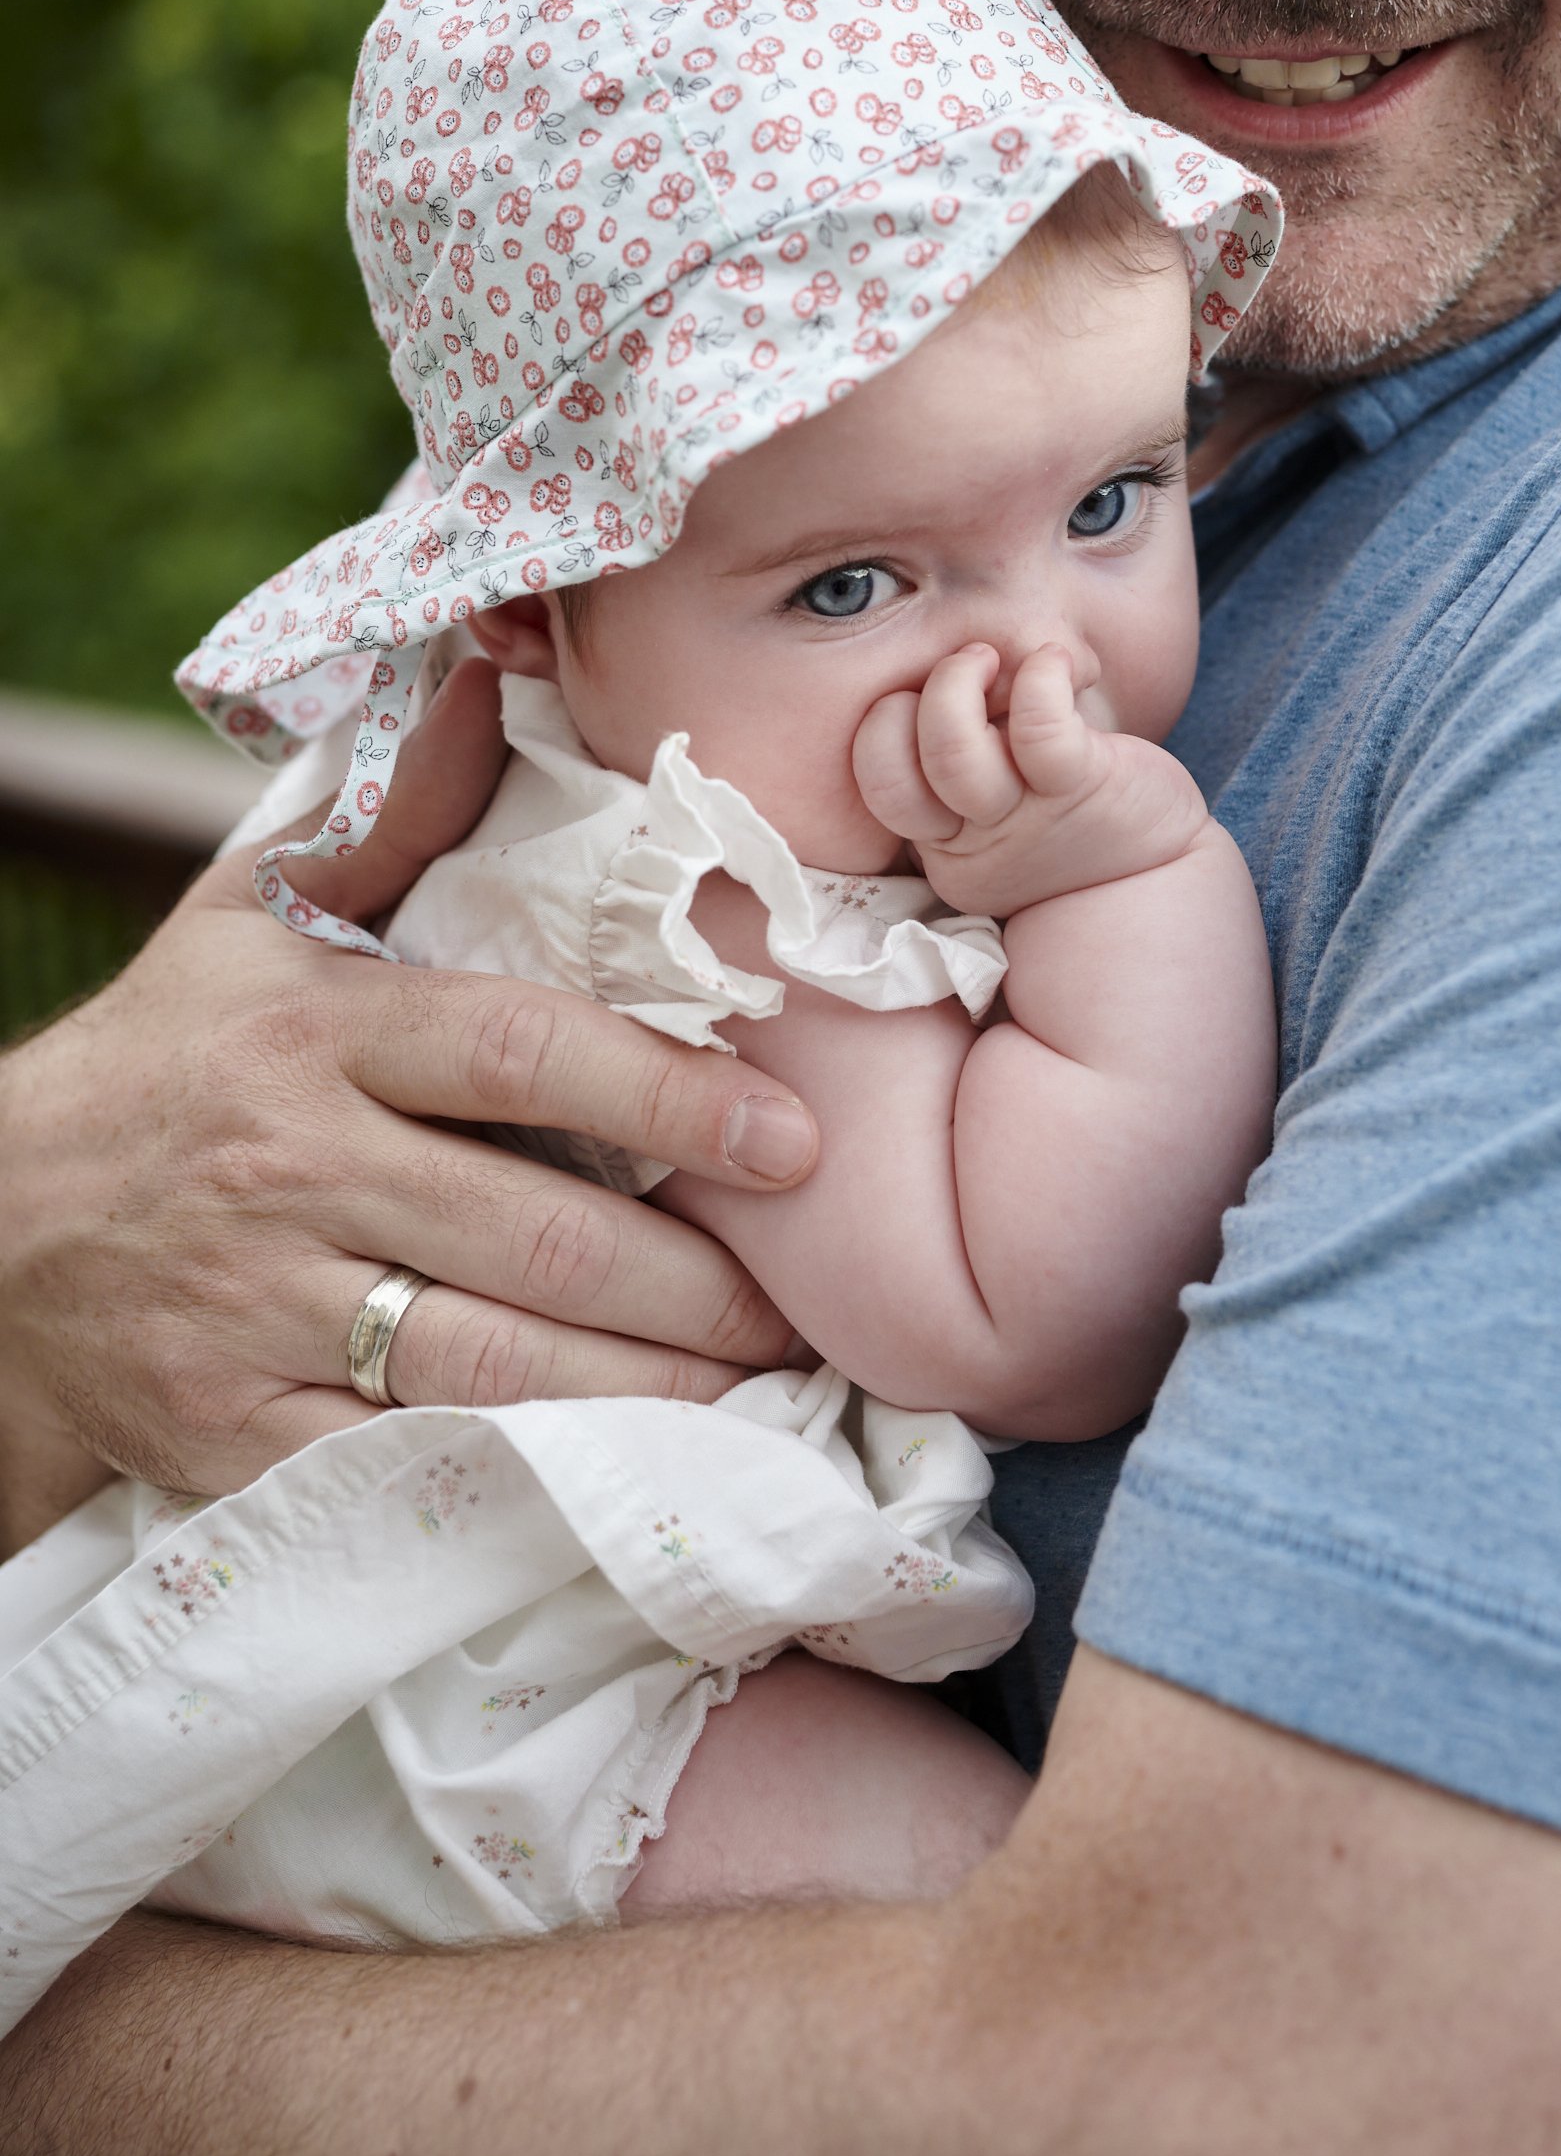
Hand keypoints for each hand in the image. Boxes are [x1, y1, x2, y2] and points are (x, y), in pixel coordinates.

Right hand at [0, 662, 817, 1551]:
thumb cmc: (167, 1058)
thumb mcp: (253, 917)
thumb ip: (388, 816)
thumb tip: (494, 680)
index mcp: (314, 1034)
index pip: (519, 1054)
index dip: (668, 1099)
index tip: (790, 1140)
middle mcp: (290, 1172)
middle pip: (530, 1238)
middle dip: (690, 1283)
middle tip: (799, 1302)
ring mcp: (257, 1313)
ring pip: (486, 1367)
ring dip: (640, 1393)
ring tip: (752, 1391)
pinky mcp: (230, 1433)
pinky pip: (406, 1463)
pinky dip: (522, 1475)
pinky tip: (619, 1473)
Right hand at [852, 642, 1210, 919]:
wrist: (1158, 863)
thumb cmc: (1069, 809)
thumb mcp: (998, 788)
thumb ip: (961, 743)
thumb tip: (940, 655)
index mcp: (941, 838)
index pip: (874, 784)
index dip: (885, 726)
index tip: (936, 698)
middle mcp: (968, 841)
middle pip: (889, 779)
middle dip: (906, 707)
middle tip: (965, 672)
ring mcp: (1022, 819)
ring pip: (952, 755)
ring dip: (957, 684)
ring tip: (991, 659)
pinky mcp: (1080, 789)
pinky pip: (1040, 727)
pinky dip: (1040, 676)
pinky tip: (1058, 663)